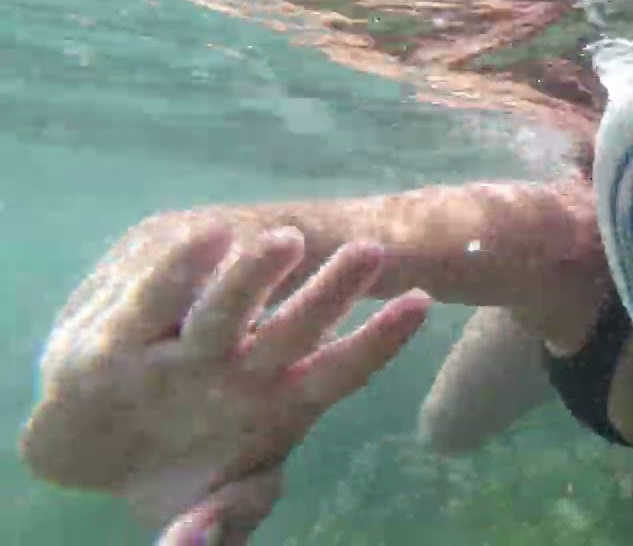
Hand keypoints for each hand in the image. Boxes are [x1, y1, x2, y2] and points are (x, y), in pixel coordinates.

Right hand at [20, 219, 429, 542]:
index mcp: (280, 398)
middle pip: (297, 324)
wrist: (91, 451)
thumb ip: (220, 524)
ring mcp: (187, 347)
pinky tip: (203, 238)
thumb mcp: (203, 510)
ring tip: (287, 240)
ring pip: (230, 305)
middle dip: (333, 290)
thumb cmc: (173, 475)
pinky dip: (175, 274)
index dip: (379, 339)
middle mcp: (242, 363)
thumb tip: (194, 542)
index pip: (340, 367)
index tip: (421, 302)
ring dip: (256, 275)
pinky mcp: (120, 339)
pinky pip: (152, 303)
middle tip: (372, 251)